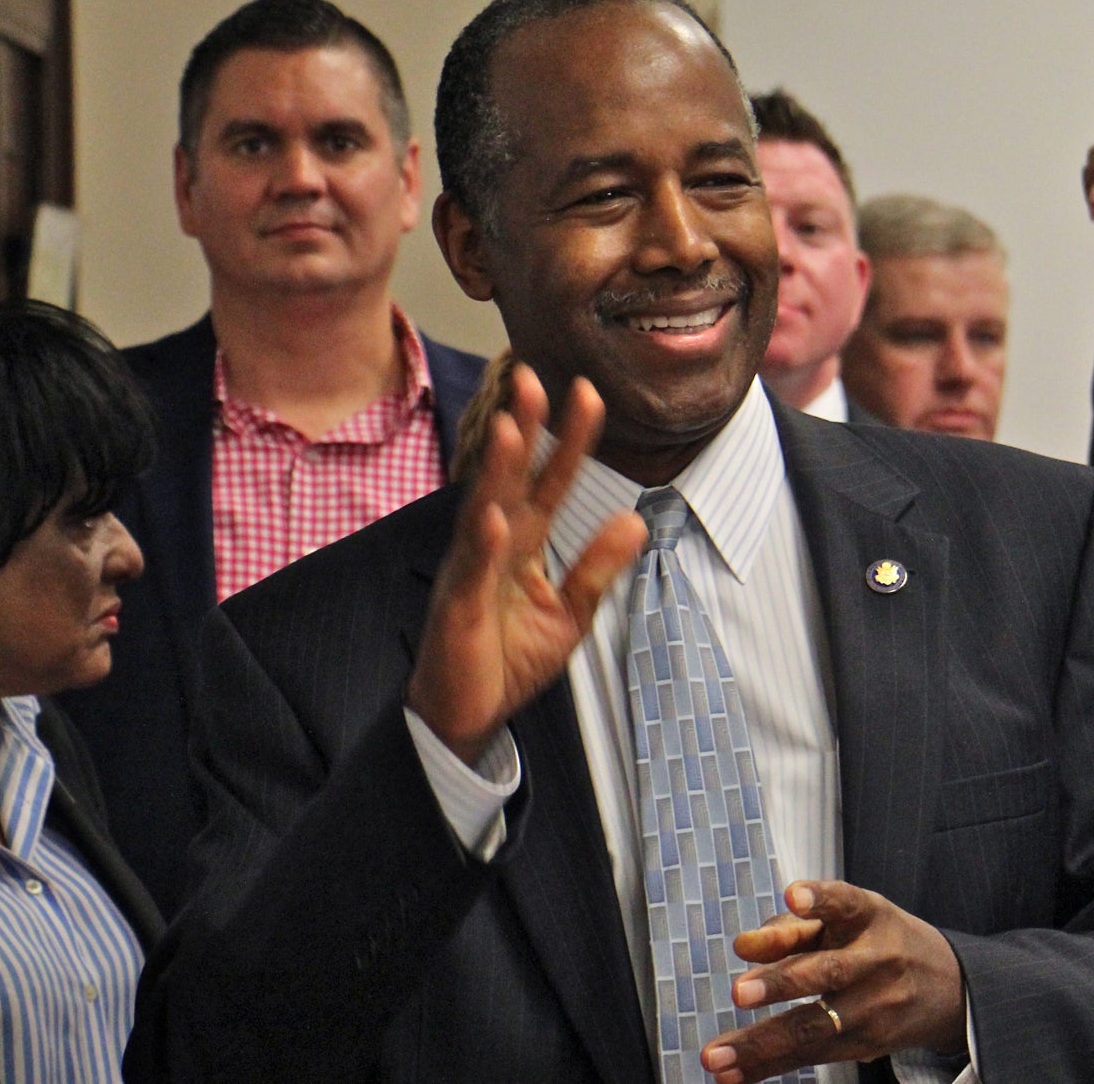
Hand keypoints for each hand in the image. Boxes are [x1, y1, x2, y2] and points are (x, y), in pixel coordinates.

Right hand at [406, 366, 644, 761]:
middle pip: (511, 478)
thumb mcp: (570, 615)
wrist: (465, 716)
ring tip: (508, 427)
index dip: (569, 439)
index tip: (589, 392)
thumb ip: (598, 567)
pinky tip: (494, 517)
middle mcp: (494, 546)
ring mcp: (471, 572)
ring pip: (484, 510)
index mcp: (525, 544)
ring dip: (495, 471)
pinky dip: (483, 545)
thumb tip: (636, 518)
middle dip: (522, 428)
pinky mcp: (457, 608)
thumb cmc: (509, 660)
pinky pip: (471, 571)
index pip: (551, 482)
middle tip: (534, 376)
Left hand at [699, 881, 965, 1082]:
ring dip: (760, 1044)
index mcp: (869, 916)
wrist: (949, 988)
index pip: (845, 901)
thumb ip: (792, 929)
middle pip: (828, 971)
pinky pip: (810, 1055)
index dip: (821, 898)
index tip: (794, 895)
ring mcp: (874, 1007)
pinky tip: (734, 1074)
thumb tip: (743, 949)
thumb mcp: (846, 921)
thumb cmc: (877, 942)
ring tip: (717, 1055)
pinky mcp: (866, 1044)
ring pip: (813, 1027)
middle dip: (782, 982)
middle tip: (739, 992)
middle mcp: (876, 960)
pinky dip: (767, 1066)